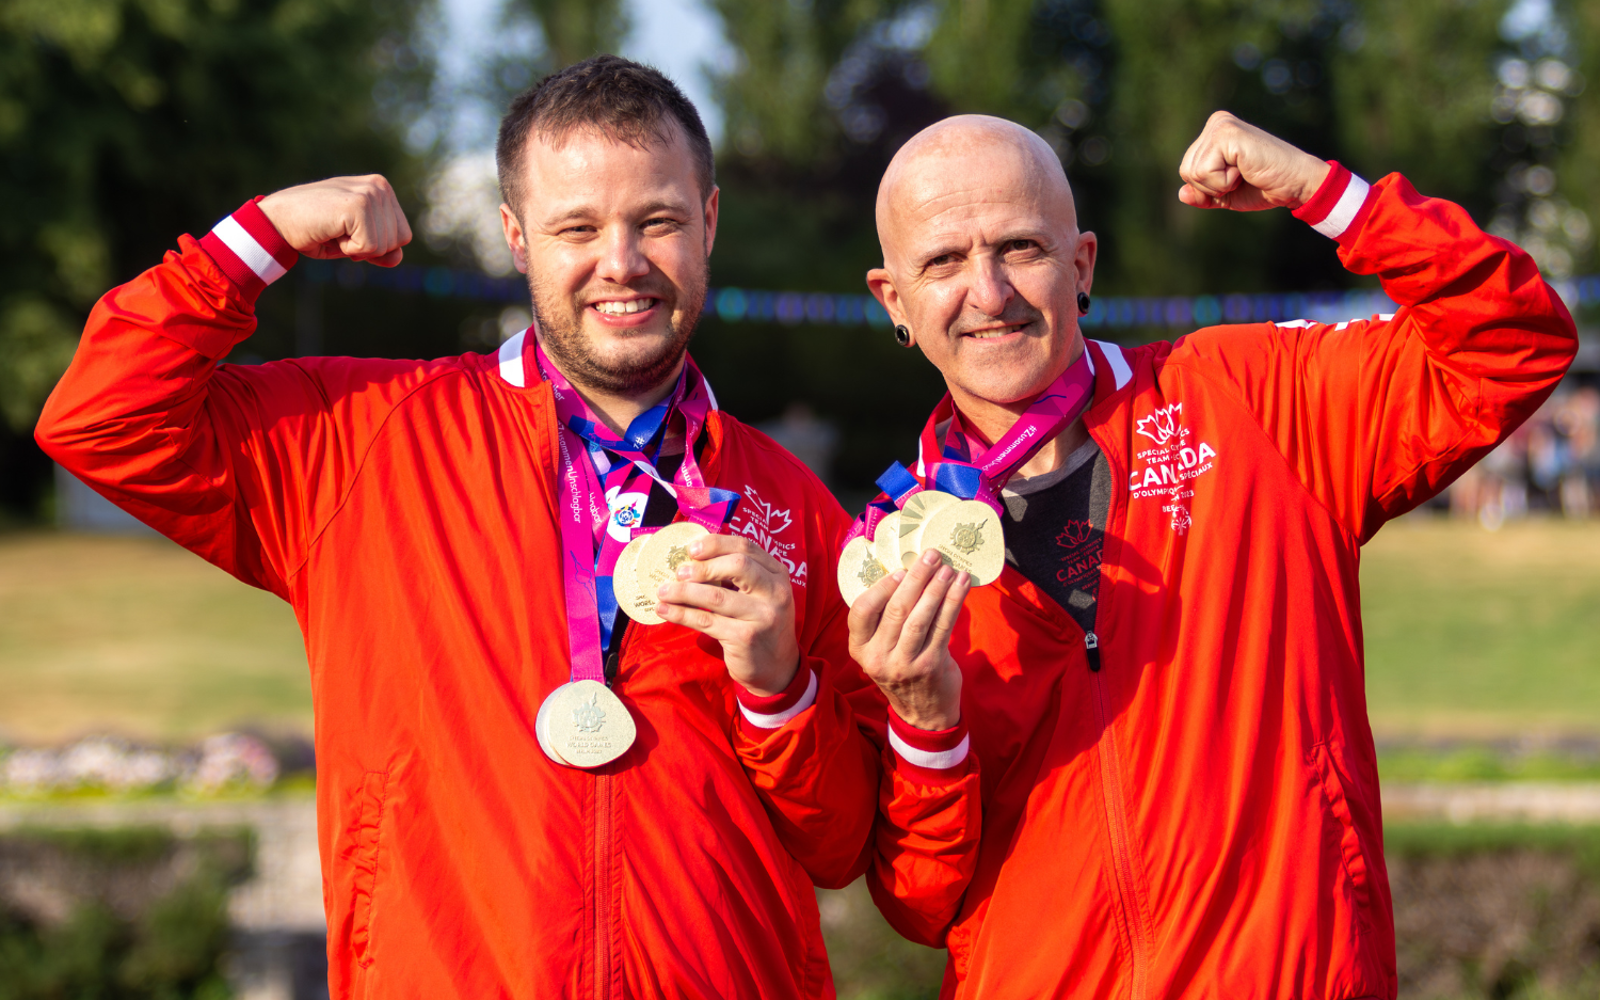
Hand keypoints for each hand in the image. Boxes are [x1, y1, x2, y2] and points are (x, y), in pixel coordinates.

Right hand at [257, 175, 411, 266]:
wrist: (278, 221)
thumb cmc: (315, 230)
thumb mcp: (355, 241)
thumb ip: (381, 248)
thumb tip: (397, 258)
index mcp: (381, 188)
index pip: (403, 235)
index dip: (377, 245)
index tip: (349, 232)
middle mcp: (379, 186)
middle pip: (399, 241)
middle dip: (369, 247)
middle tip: (340, 232)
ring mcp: (370, 193)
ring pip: (385, 246)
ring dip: (357, 248)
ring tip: (334, 230)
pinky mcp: (358, 205)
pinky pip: (369, 248)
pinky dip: (349, 249)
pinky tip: (331, 231)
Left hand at [654, 534, 800, 696]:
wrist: (777, 667)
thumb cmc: (759, 624)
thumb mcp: (760, 595)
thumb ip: (737, 576)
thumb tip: (692, 558)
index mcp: (777, 574)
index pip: (746, 547)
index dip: (716, 544)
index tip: (691, 548)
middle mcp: (775, 592)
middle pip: (737, 565)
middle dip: (703, 566)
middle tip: (679, 572)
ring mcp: (762, 616)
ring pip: (716, 596)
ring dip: (683, 591)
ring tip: (663, 591)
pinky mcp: (745, 638)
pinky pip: (706, 621)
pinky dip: (681, 613)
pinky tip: (664, 610)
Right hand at [848, 549, 969, 730]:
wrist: (923, 712)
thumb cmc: (901, 668)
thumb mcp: (881, 649)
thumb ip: (885, 620)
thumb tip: (907, 573)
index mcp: (859, 648)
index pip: (862, 611)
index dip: (882, 587)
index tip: (901, 570)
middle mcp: (878, 657)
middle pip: (896, 609)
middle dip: (917, 577)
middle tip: (931, 556)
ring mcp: (905, 664)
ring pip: (921, 616)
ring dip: (937, 588)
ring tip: (948, 568)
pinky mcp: (931, 665)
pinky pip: (943, 626)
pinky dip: (953, 602)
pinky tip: (960, 585)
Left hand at [1177, 111, 1330, 211]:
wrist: (1296, 184)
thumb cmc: (1264, 187)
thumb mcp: (1225, 195)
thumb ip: (1202, 194)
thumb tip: (1181, 194)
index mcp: (1214, 132)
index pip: (1187, 170)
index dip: (1208, 188)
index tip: (1237, 179)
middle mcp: (1216, 122)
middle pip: (1186, 171)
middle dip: (1211, 186)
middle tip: (1242, 176)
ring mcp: (1221, 125)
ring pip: (1193, 172)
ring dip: (1219, 184)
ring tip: (1245, 171)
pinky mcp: (1227, 133)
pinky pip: (1204, 171)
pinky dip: (1224, 181)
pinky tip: (1246, 169)